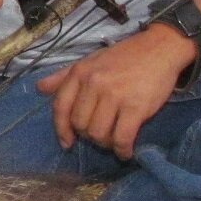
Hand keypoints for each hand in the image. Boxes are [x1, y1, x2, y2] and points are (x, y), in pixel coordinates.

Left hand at [34, 25, 195, 152]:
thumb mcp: (91, 60)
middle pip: (80, 125)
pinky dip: (122, 150)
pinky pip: (121, 138)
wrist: (161, 48)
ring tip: (114, 140)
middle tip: (102, 134)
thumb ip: (64, 76)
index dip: (61, 129)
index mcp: (80, 73)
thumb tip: (39, 88)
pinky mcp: (135, 107)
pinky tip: (126, 152)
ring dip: (106, 143)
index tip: (67, 143)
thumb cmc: (125, 56)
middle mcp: (93, 84)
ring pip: (98, 134)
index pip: (60, 107)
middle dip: (89, 135)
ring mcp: (114, 95)